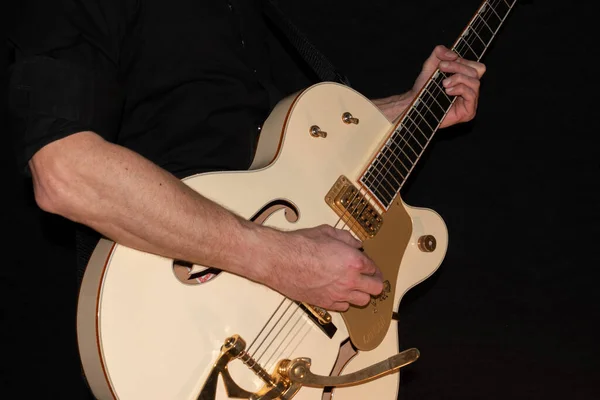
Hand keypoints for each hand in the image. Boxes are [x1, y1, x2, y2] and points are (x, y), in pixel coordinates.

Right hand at [261, 224, 383, 311]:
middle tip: (368, 277)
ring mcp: (338, 294)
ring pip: (363, 301)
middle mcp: (350, 281)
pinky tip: (338, 292)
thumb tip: (356, 244)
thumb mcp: (327, 232)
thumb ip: (346, 238)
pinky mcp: (325, 303)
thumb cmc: (301, 245)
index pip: (374, 268)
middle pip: (376, 288)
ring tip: (354, 286)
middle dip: (374, 281)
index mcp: (354, 261)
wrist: (280, 260)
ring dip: (361, 293)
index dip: (371, 265)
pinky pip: (344, 307)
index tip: (367, 264)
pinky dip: (344, 301)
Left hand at [413, 44, 485, 127]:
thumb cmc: (424, 87)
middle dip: (458, 67)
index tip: (442, 63)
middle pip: (476, 71)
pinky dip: (460, 89)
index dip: (461, 61)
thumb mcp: (431, 65)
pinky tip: (447, 91)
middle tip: (441, 67)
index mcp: (465, 78)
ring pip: (475, 82)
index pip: (474, 65)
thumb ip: (440, 52)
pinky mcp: (468, 111)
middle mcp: (470, 88)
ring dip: (458, 78)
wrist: (415, 103)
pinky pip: (471, 94)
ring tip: (444, 83)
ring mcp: (470, 101)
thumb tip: (453, 54)